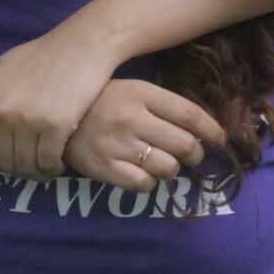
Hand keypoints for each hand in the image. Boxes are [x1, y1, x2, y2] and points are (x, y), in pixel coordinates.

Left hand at [0, 20, 125, 178]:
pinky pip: (49, 161)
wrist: (80, 45)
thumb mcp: (0, 67)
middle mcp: (4, 113)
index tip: (14, 160)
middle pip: (5, 160)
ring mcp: (29, 120)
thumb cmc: (41, 55)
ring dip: (36, 173)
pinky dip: (53, 167)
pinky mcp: (57, 126)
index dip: (0, 160)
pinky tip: (59, 163)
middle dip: (18, 170)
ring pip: (27, 165)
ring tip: (46, 168)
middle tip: (32, 168)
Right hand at [61, 79, 220, 191]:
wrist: (53, 116)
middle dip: (194, 153)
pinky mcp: (103, 167)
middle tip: (189, 154)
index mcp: (140, 94)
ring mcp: (117, 144)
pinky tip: (142, 173)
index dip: (211, 130)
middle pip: (183, 144)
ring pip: (167, 167)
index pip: (189, 114)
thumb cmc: (100, 102)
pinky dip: (149, 182)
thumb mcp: (131, 90)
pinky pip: (143, 184)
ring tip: (163, 163)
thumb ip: (163, 106)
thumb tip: (203, 130)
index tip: (219, 140)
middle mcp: (131, 118)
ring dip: (171, 168)